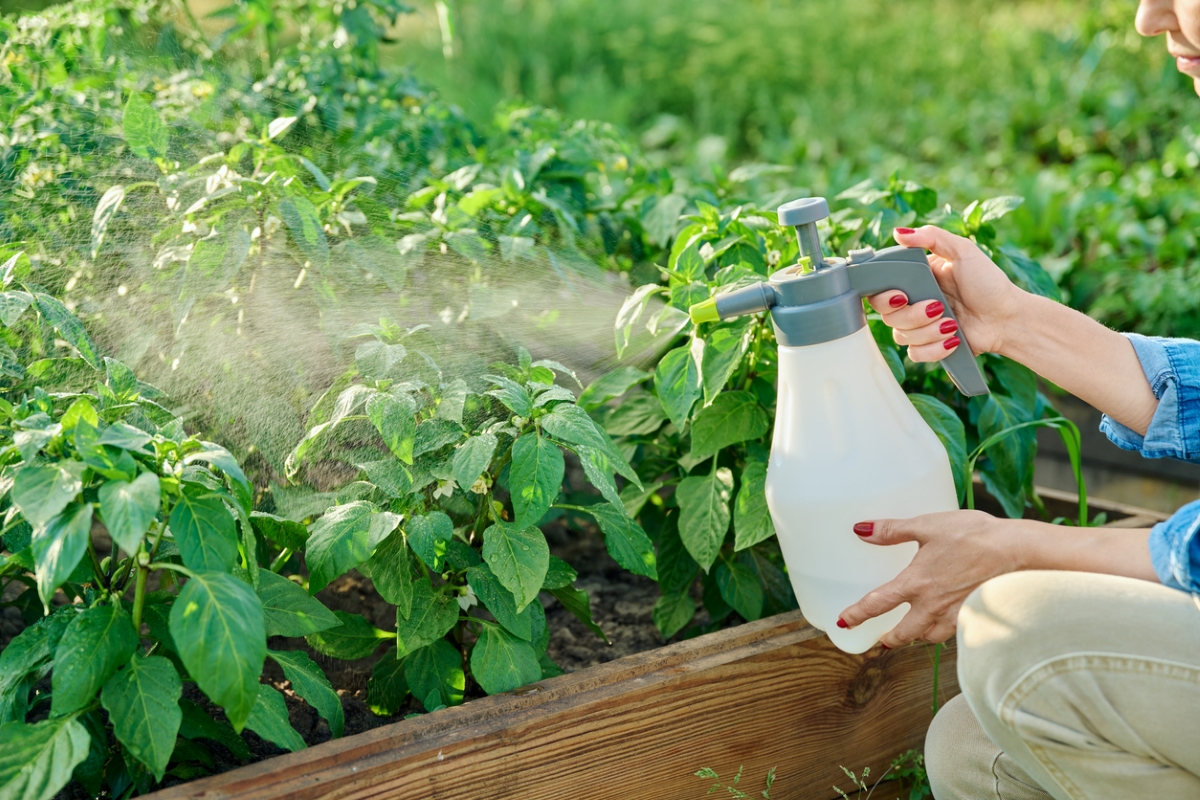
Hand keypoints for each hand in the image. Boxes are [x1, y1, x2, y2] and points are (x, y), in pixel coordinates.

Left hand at [838, 510, 1022, 646]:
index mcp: (916, 584)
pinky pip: (954, 633)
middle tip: (880, 641)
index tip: (843, 622)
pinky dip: (945, 632)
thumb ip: (892, 530)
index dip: (857, 615)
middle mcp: (932, 607)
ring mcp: (956, 616)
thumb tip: (862, 530)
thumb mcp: (928, 526)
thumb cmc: (975, 536)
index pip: (878, 604)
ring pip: (929, 637)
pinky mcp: (976, 618)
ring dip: (918, 637)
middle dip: (889, 639)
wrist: (1018, 552)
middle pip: (903, 634)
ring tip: (912, 633)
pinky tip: (947, 625)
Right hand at [865, 226, 1024, 361]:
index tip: (901, 296)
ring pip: (900, 336)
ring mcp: (920, 327)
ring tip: (953, 322)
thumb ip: (931, 237)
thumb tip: (898, 233)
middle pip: (887, 316)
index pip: (879, 291)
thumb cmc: (988, 283)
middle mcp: (912, 303)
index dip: (883, 297)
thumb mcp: (963, 251)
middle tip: (937, 307)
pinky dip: (934, 349)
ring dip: (928, 331)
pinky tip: (952, 339)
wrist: (1008, 317)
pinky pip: (914, 354)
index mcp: (915, 280)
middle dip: (912, 315)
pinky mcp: (929, 347)